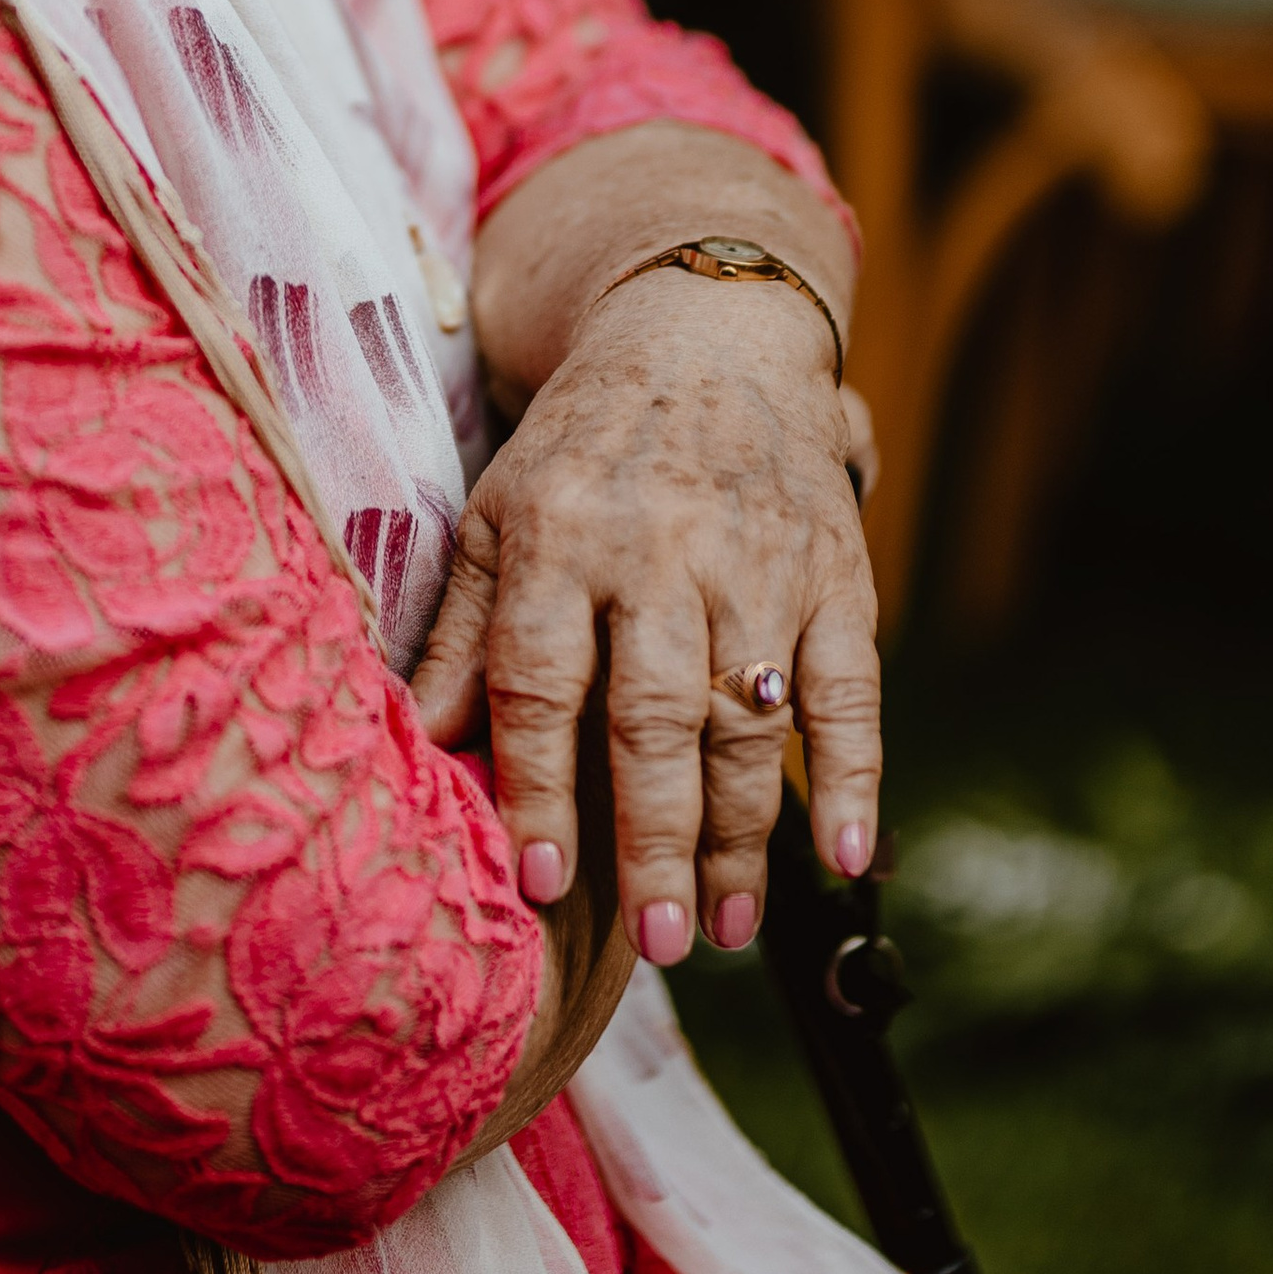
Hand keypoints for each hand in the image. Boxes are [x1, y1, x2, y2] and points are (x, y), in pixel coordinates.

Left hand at [412, 264, 879, 967]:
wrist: (703, 331)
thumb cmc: (579, 447)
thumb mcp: (494, 514)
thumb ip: (459, 634)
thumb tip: (417, 748)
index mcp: (557, 535)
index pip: (541, 680)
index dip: (541, 786)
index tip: (539, 884)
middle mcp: (657, 549)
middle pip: (655, 713)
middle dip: (655, 839)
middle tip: (655, 941)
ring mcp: (756, 561)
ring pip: (750, 716)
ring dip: (742, 834)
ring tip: (721, 928)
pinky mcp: (836, 568)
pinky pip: (851, 685)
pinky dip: (855, 772)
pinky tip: (844, 856)